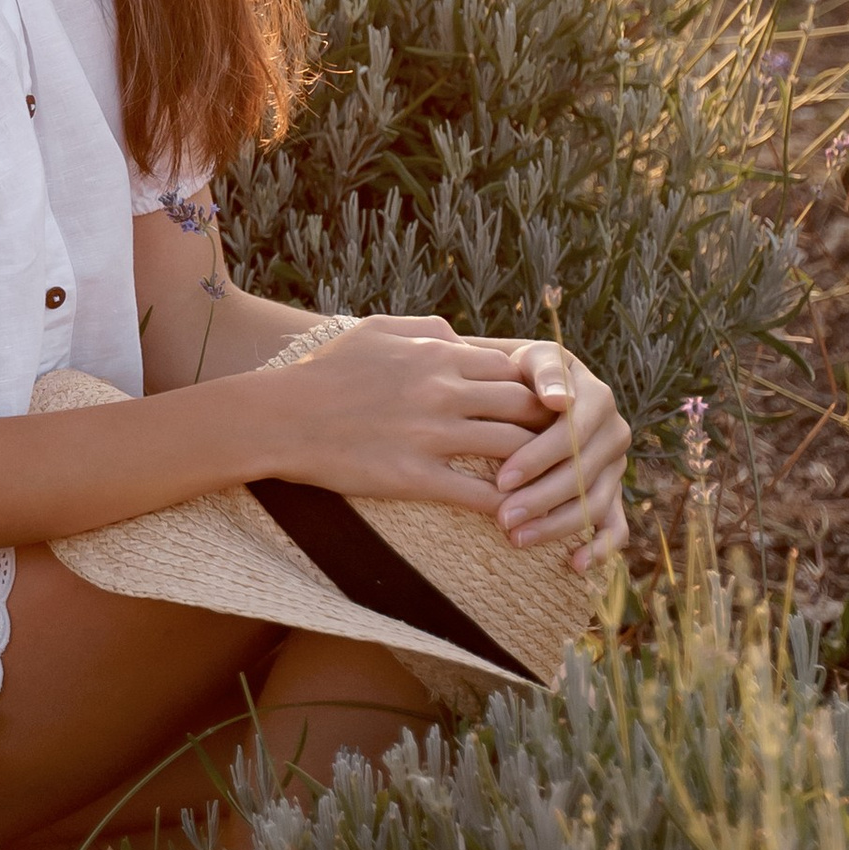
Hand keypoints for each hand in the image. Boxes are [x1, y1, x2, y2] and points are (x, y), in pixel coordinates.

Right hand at [252, 315, 560, 523]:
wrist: (281, 416)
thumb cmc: (326, 371)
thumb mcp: (377, 330)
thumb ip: (426, 330)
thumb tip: (460, 338)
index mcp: (437, 355)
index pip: (512, 370)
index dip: (537, 392)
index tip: (549, 411)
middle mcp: (443, 391)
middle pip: (524, 408)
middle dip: (551, 429)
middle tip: (567, 450)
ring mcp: (431, 435)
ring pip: (512, 451)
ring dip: (539, 472)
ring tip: (555, 490)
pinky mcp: (414, 476)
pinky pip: (476, 495)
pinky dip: (506, 508)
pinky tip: (519, 520)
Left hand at [493, 341, 630, 564]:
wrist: (530, 383)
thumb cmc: (523, 371)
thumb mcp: (530, 358)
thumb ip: (544, 371)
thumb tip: (558, 399)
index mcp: (597, 397)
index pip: (571, 435)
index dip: (537, 459)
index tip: (500, 479)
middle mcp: (614, 432)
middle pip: (583, 474)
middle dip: (541, 499)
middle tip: (503, 519)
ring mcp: (616, 465)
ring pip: (595, 503)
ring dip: (557, 526)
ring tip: (516, 540)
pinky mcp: (614, 492)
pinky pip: (617, 526)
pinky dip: (601, 549)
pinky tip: (575, 565)